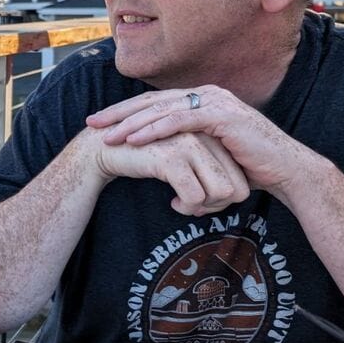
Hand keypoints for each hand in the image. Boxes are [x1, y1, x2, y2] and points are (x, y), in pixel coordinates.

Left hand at [85, 86, 310, 194]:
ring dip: (130, 122)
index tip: (99, 124)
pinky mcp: (222, 115)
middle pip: (151, 101)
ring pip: (162, 109)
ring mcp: (215, 102)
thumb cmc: (249, 171)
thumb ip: (190, 174)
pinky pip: (180, 120)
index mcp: (200, 102)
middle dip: (118, 113)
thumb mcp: (211, 167)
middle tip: (91, 123)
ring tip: (106, 135)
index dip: (124, 113)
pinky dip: (155, 129)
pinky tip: (134, 139)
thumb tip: (174, 203)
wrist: (285, 172)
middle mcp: (206, 95)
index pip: (155, 104)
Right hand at [85, 127, 249, 215]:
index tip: (202, 201)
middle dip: (217, 207)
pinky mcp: (172, 158)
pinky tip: (174, 203)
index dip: (225, 199)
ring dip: (202, 208)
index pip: (240, 178)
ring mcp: (190, 145)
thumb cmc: (144, 156)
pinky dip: (188, 207)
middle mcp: (205, 136)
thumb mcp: (184, 159)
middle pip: (236, 188)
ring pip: (221, 192)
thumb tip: (231, 196)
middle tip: (194, 207)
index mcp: (210, 134)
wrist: (103, 148)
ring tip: (183, 204)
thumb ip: (207, 168)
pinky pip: (195, 196)